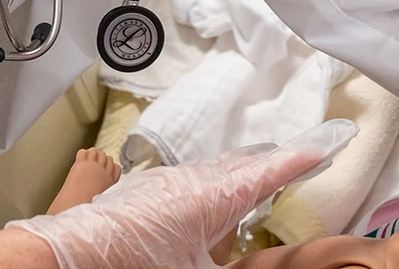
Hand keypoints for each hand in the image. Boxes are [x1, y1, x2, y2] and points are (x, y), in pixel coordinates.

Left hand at [7, 119, 356, 268]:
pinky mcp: (150, 190)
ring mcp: (171, 180)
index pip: (270, 171)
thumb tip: (250, 262)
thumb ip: (230, 266)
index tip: (328, 142)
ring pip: (218, 172)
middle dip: (272, 163)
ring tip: (259, 175)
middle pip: (246, 165)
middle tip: (299, 158)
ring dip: (241, 174)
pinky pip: (194, 180)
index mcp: (216, 196)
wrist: (70, 254)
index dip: (301, 158)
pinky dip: (214, 185)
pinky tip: (211, 203)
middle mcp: (196, 179)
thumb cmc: (133, 262)